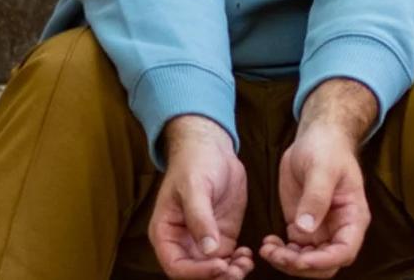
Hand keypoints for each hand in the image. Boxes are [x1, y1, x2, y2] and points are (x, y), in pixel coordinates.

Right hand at [148, 115, 254, 279]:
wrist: (212, 146)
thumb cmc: (195, 161)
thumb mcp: (195, 186)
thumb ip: (200, 218)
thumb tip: (209, 251)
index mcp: (165, 233)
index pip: (176, 266)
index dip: (197, 273)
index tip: (219, 265)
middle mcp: (182, 243)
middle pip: (196, 274)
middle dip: (216, 277)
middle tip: (237, 270)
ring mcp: (203, 242)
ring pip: (214, 271)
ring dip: (230, 274)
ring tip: (245, 263)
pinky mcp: (222, 237)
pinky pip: (228, 260)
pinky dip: (238, 264)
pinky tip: (248, 254)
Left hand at [259, 121, 370, 277]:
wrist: (316, 136)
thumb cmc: (327, 147)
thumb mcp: (322, 168)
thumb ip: (316, 197)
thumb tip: (305, 230)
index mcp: (353, 217)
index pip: (344, 251)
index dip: (323, 261)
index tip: (300, 260)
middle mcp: (338, 229)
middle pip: (324, 264)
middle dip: (300, 265)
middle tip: (275, 254)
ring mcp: (319, 229)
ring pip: (306, 260)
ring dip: (287, 261)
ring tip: (266, 249)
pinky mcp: (302, 225)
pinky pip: (293, 249)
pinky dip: (281, 252)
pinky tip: (267, 243)